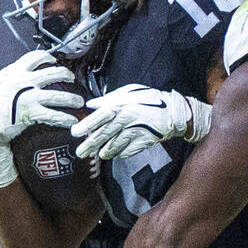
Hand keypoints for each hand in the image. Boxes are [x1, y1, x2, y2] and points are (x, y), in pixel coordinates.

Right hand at [0, 51, 82, 186]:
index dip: (48, 57)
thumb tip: (22, 70)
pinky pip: (53, 115)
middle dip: (66, 74)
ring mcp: (27, 97)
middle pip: (51, 73)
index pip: (34, 57)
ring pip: (56, 95)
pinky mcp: (30, 113)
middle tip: (72, 78)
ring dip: (71, 98)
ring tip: (79, 101)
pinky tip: (71, 120)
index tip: (55, 60)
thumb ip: (11, 75)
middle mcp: (22, 81)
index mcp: (14, 72)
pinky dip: (64, 118)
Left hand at [73, 85, 211, 161]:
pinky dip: (119, 154)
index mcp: (122, 105)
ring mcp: (135, 132)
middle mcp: (127, 119)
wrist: (173, 112)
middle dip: (90, 144)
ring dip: (104, 152)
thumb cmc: (150, 100)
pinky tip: (114, 155)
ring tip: (97, 155)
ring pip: (115, 145)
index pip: (100, 117)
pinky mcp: (143, 142)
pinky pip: (128, 151)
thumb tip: (91, 104)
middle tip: (80, 153)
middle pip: (104, 134)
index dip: (86, 126)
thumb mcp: (129, 92)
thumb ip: (109, 98)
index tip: (75, 133)